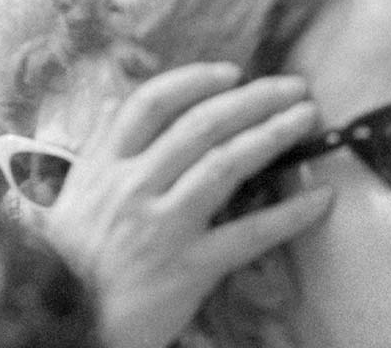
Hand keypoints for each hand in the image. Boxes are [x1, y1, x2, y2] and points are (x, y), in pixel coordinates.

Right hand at [40, 63, 332, 347]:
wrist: (72, 318)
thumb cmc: (71, 258)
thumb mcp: (68, 194)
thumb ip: (93, 149)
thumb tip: (110, 102)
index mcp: (102, 166)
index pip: (148, 105)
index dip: (193, 81)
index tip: (231, 72)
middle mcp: (133, 186)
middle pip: (199, 126)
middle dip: (252, 99)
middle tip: (293, 88)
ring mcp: (163, 225)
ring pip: (226, 165)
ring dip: (272, 135)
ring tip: (306, 119)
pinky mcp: (191, 265)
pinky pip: (250, 233)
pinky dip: (290, 214)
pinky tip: (322, 197)